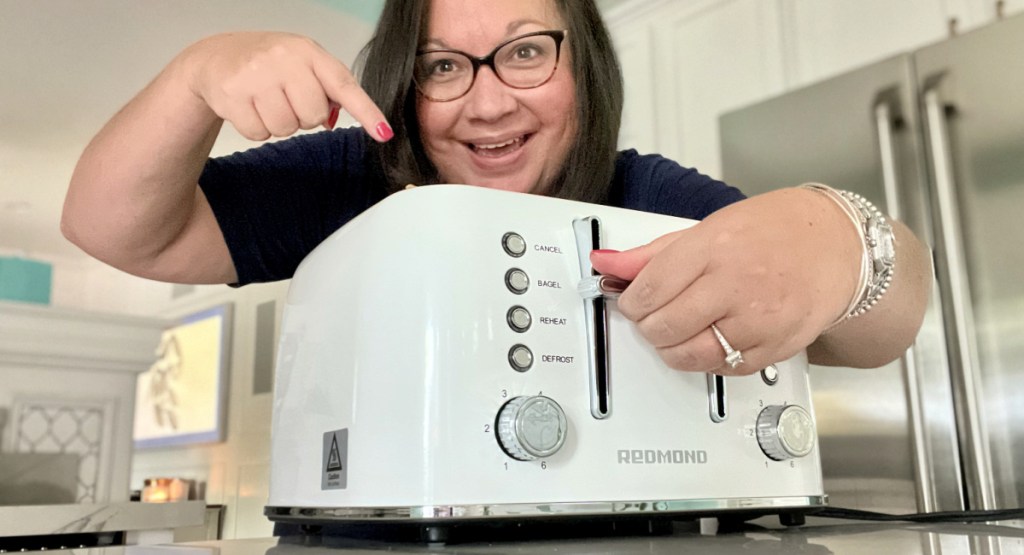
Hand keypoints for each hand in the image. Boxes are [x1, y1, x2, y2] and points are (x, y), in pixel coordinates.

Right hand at [182, 31, 391, 140]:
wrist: (218, 56)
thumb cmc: (269, 64)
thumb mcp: (303, 64)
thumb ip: (328, 88)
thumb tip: (338, 119)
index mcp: (308, 52)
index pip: (345, 86)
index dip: (367, 113)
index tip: (384, 133)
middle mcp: (284, 60)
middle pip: (313, 117)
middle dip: (303, 117)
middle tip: (287, 99)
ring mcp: (256, 76)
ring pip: (286, 128)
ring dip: (279, 123)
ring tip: (266, 102)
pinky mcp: (232, 95)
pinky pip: (259, 133)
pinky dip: (257, 128)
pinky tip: (250, 107)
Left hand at [590, 188, 860, 374]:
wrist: (837, 246)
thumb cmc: (774, 231)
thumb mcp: (708, 228)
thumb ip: (653, 254)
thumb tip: (606, 264)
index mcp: (714, 248)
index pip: (649, 289)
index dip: (631, 301)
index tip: (633, 300)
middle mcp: (735, 285)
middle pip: (664, 326)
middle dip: (648, 325)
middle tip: (654, 316)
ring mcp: (757, 321)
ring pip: (689, 355)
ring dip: (671, 348)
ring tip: (678, 330)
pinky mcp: (773, 348)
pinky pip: (722, 369)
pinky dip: (705, 360)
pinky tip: (709, 339)